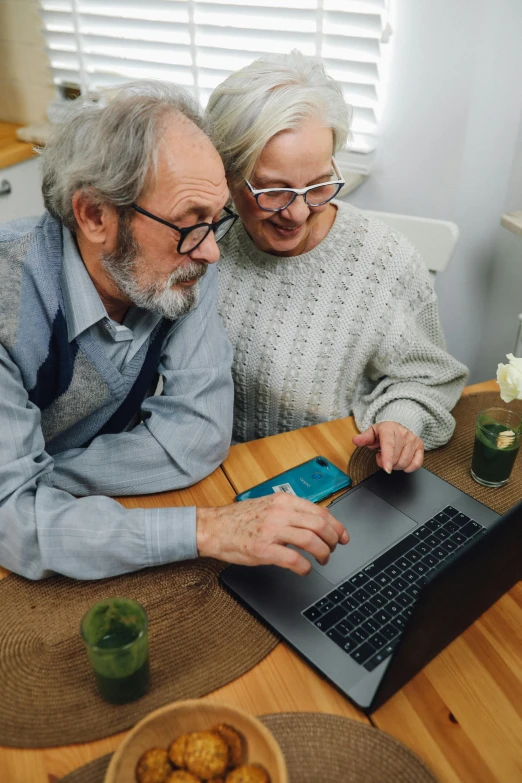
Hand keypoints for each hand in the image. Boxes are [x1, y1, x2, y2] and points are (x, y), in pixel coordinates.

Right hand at [196, 493, 348, 575]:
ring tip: (321, 560)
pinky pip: (294, 559)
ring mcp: (272, 531)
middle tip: (332, 550)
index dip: (337, 526)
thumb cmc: (239, 519)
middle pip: (320, 526)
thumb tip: (314, 521)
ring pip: (311, 541)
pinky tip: (304, 569)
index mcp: (283, 501)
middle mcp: (280, 513)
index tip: (343, 536)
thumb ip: (290, 511)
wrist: (214, 527)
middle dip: (333, 541)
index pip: (320, 512)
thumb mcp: (268, 506)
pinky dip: (305, 567)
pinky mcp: (263, 549)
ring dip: (323, 554)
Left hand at [352, 421, 423, 472]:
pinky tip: (402, 462)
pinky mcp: (420, 447)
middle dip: (387, 463)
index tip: (387, 469)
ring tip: (391, 457)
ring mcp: (413, 440)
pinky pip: (416, 464)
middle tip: (382, 457)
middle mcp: (403, 434)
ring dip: (396, 466)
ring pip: (405, 462)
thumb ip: (364, 438)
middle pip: (396, 458)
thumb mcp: (372, 432)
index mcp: (389, 429)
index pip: (389, 446)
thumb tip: (356, 440)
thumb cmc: (386, 430)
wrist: (401, 423)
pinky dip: (408, 467)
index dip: (388, 458)